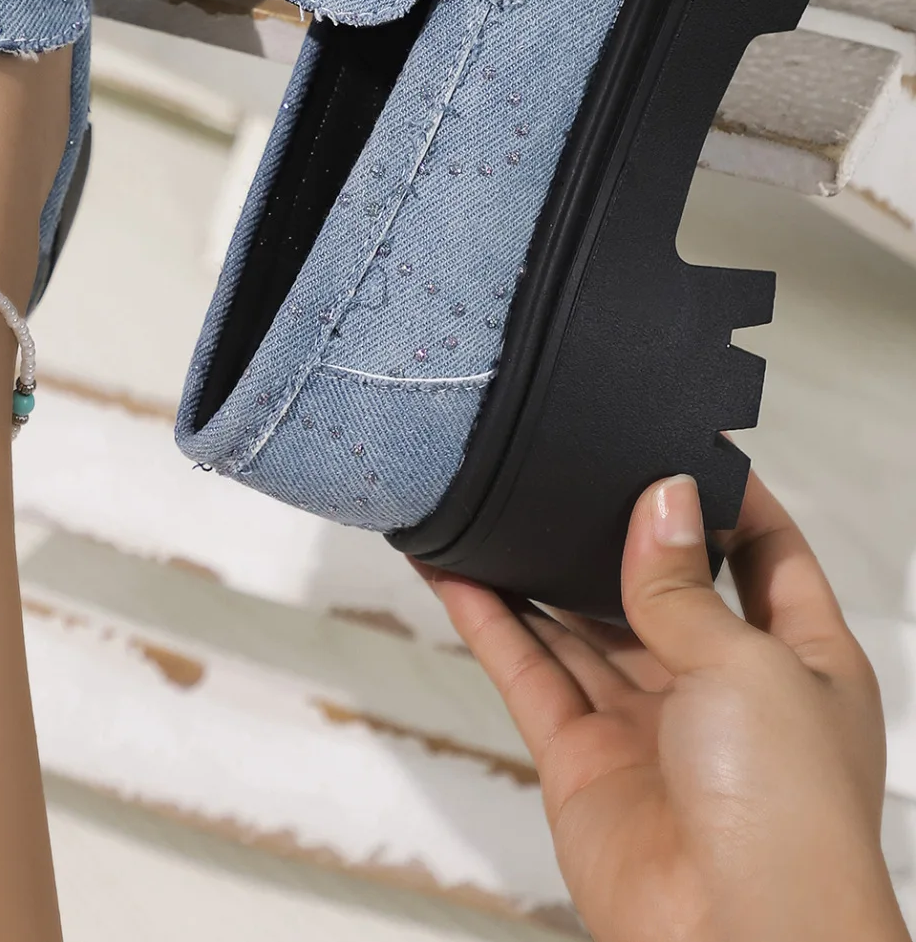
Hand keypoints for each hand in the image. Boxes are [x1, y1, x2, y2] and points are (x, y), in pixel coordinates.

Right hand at [421, 471, 908, 941]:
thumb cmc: (789, 815)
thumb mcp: (747, 664)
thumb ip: (684, 583)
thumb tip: (662, 498)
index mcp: (800, 658)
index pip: (767, 554)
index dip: (728, 500)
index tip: (678, 440)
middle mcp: (725, 688)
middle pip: (662, 585)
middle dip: (616, 529)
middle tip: (568, 460)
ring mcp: (651, 725)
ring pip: (582, 625)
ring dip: (537, 570)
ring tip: (495, 502)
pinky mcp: (584, 760)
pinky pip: (531, 673)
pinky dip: (491, 623)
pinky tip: (456, 572)